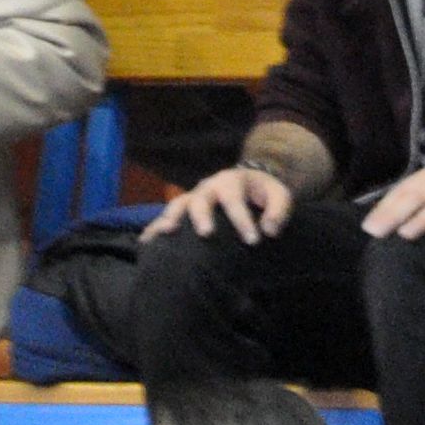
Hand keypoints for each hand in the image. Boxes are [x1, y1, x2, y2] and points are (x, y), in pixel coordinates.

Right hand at [147, 163, 295, 242]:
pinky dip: (155, 228)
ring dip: (171, 217)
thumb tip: (269, 230)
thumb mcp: (278, 196)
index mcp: (231, 181)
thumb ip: (279, 210)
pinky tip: (146, 243)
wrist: (247, 185)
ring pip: (177, 205)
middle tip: (206, 234)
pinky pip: (164, 217)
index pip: (234, 199)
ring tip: (167, 232)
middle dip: (202, 216)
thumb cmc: (263, 194)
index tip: (253, 240)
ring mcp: (193, 198)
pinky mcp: (183, 210)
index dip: (242, 220)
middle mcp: (208, 187)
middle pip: (201, 199)